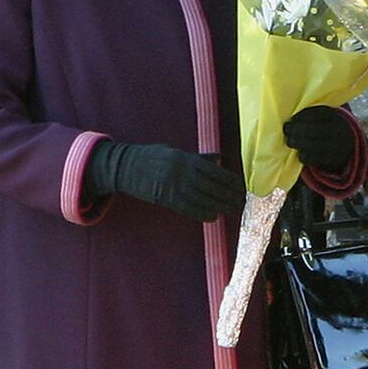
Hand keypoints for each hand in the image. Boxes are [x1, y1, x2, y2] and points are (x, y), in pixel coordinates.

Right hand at [84, 141, 244, 221]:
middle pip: (212, 187)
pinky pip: (188, 208)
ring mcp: (173, 186)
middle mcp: (182, 172)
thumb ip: (198, 157)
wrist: (126, 166)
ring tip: (231, 211)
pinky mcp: (165, 198)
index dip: (230, 181)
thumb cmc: (152, 157)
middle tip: (241, 203)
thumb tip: (218, 159)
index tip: (241, 188)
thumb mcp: (175, 151)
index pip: (215, 172)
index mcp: (186, 158)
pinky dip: (202, 213)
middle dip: (228, 196)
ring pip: (202, 199)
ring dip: (219, 206)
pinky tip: (213, 216)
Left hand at [283, 105, 354, 171]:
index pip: (315, 114)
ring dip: (298, 143)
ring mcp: (335, 145)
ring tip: (290, 141)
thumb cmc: (327, 128)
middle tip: (286, 130)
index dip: (300, 116)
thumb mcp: (323, 118)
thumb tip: (289, 120)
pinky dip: (303, 155)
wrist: (346, 145)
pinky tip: (299, 152)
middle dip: (296, 130)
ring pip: (313, 145)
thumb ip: (310, 116)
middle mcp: (337, 130)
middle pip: (313, 130)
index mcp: (334, 116)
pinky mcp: (331, 159)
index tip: (291, 119)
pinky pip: (313, 158)